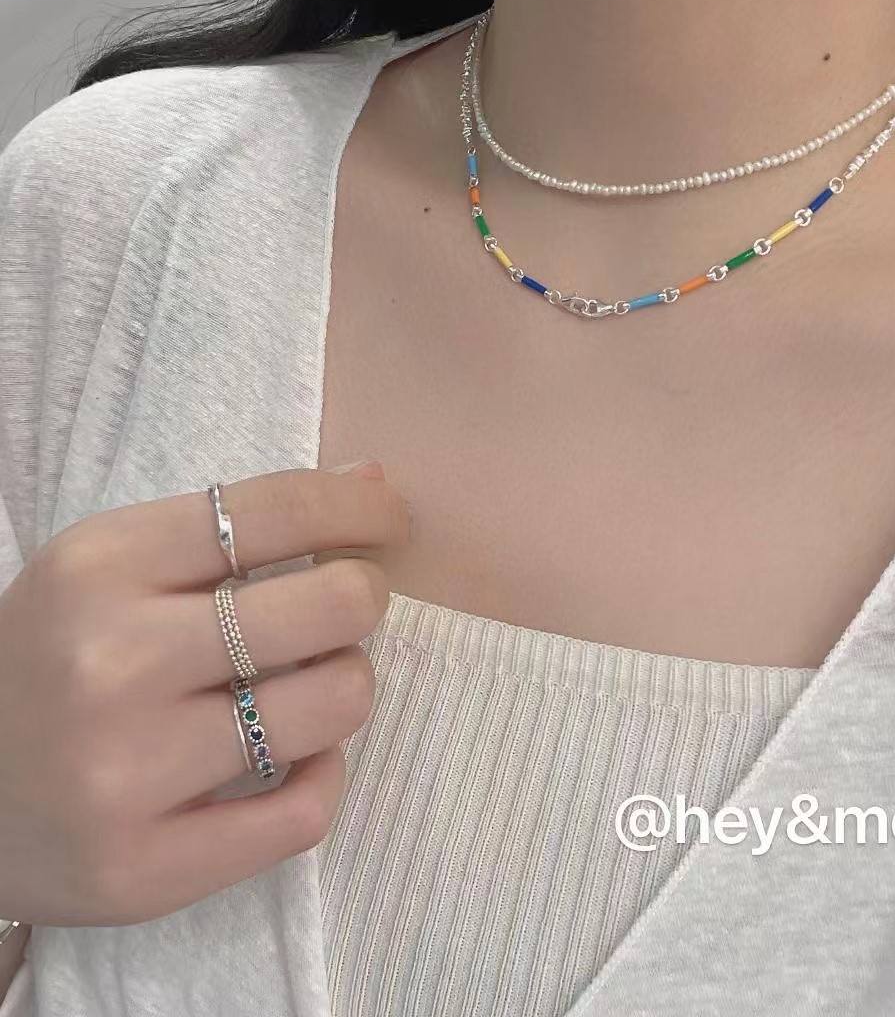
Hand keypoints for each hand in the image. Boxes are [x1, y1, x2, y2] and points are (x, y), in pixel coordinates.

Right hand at [0, 463, 409, 926]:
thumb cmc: (45, 662)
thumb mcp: (106, 569)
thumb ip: (229, 527)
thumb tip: (371, 481)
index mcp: (100, 566)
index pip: (278, 510)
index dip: (360, 507)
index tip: (391, 516)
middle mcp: (112, 662)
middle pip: (330, 606)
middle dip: (364, 597)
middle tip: (344, 609)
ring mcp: (125, 773)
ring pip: (333, 706)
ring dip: (348, 685)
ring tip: (313, 684)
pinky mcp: (141, 871)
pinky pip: (304, 814)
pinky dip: (325, 776)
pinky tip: (297, 759)